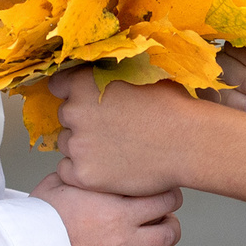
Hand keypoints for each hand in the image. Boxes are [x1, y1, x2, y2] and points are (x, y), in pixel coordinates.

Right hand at [29, 173, 181, 245]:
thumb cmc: (37, 220)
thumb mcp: (57, 183)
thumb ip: (80, 174)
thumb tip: (87, 166)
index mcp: (108, 196)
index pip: (152, 185)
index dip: (161, 183)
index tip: (159, 183)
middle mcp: (122, 221)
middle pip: (167, 208)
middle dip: (171, 204)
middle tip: (167, 204)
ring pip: (167, 237)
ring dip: (172, 230)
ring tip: (167, 227)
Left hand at [52, 68, 202, 195]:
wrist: (187, 143)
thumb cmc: (171, 106)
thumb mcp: (138, 73)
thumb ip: (109, 73)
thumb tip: (99, 71)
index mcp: (83, 82)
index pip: (58, 85)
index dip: (74, 92)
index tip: (88, 101)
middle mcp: (75, 111)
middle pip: (66, 116)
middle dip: (83, 120)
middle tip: (112, 127)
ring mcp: (78, 145)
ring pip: (68, 143)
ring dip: (83, 145)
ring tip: (115, 148)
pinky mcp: (84, 174)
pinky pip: (68, 171)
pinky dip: (82, 171)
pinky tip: (107, 167)